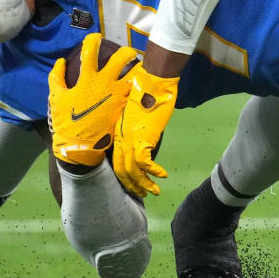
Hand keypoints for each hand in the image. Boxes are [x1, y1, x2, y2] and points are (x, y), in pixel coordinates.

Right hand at [47, 34, 138, 167]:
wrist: (80, 145)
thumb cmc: (66, 120)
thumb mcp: (56, 98)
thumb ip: (57, 77)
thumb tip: (60, 61)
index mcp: (87, 79)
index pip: (90, 52)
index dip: (93, 40)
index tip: (96, 37)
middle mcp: (106, 83)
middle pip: (122, 58)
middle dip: (126, 51)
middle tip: (127, 52)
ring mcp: (118, 94)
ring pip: (134, 73)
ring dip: (137, 68)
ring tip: (138, 66)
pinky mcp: (125, 105)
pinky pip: (135, 90)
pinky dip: (137, 85)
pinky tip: (138, 84)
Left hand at [112, 64, 179, 196]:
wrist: (153, 83)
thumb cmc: (148, 93)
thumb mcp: (138, 113)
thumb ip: (137, 127)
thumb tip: (145, 136)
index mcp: (118, 133)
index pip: (115, 162)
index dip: (123, 177)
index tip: (131, 185)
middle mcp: (121, 139)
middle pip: (122, 171)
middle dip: (132, 186)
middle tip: (142, 194)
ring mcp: (131, 139)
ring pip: (133, 171)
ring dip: (144, 184)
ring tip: (154, 192)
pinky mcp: (143, 138)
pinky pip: (146, 163)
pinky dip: (154, 172)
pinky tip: (163, 175)